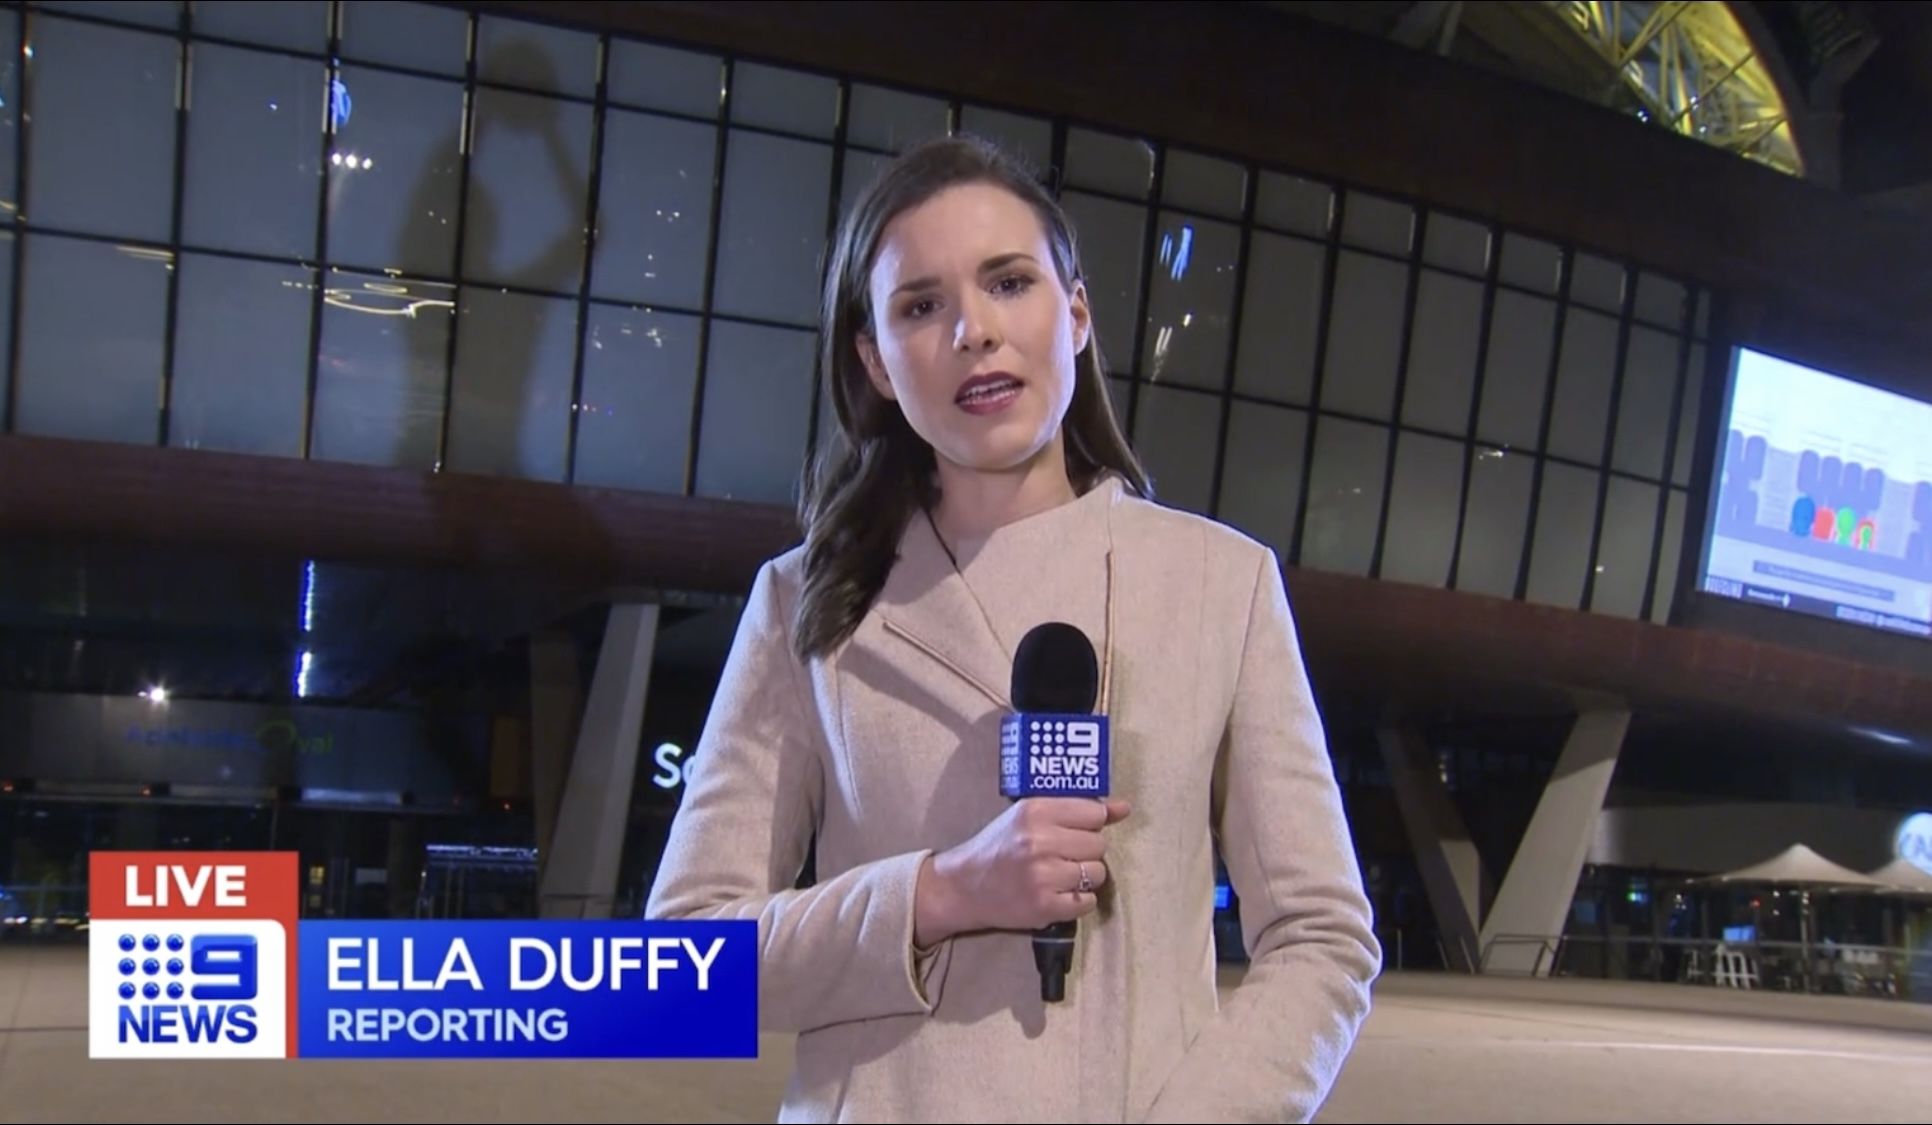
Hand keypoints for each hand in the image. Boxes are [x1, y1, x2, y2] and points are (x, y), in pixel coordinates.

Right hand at [915, 797, 1131, 946]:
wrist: (964, 886)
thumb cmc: (999, 846)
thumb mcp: (1030, 816)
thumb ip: (1076, 810)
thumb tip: (1124, 808)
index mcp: (1035, 811)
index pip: (1094, 813)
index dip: (1090, 825)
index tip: (1076, 831)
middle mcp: (1039, 841)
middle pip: (1099, 845)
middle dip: (1086, 852)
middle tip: (1062, 856)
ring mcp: (1042, 876)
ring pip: (1097, 874)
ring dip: (1084, 877)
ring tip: (1059, 876)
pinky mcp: (1045, 907)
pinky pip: (1088, 902)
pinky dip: (1078, 901)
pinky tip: (1057, 894)